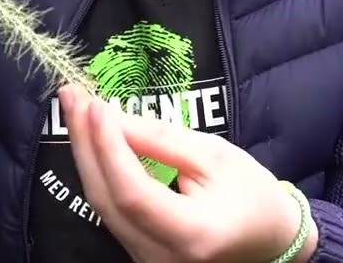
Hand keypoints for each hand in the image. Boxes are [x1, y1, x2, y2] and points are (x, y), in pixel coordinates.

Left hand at [59, 84, 315, 262]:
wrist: (270, 239)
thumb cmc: (251, 195)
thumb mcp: (215, 156)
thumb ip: (161, 140)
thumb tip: (111, 117)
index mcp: (192, 235)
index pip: (133, 193)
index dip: (109, 148)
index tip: (95, 105)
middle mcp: (161, 257)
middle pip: (106, 200)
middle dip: (85, 144)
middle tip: (72, 97)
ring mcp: (146, 261)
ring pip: (102, 206)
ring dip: (86, 154)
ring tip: (76, 110)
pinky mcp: (139, 253)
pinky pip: (110, 210)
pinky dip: (100, 172)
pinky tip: (93, 141)